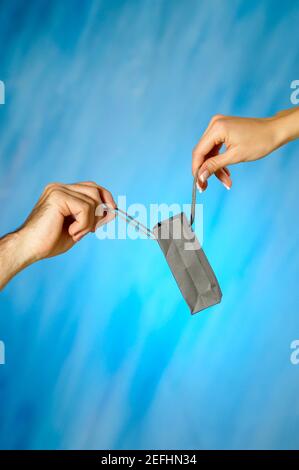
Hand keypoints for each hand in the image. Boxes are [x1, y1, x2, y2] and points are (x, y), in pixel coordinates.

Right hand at [0, 181, 115, 288]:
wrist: (29, 248)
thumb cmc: (50, 241)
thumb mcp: (78, 228)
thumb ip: (93, 218)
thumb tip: (112, 210)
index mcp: (62, 192)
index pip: (91, 187)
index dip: (105, 197)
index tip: (113, 211)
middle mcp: (60, 187)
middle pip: (94, 189)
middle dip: (101, 210)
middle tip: (93, 229)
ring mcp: (58, 190)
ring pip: (92, 201)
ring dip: (90, 222)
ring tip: (76, 233)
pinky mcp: (58, 196)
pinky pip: (85, 208)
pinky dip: (84, 224)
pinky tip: (71, 232)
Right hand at [192, 108, 298, 190]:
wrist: (274, 131)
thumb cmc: (259, 141)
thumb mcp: (235, 157)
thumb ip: (214, 166)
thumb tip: (199, 176)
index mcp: (217, 128)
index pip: (199, 152)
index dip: (197, 170)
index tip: (198, 184)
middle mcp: (214, 124)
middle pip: (203, 153)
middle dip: (207, 171)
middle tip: (207, 187)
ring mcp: (218, 126)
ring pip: (209, 153)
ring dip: (215, 168)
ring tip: (226, 181)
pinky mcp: (223, 130)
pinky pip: (215, 148)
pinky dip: (219, 161)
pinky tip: (226, 172)